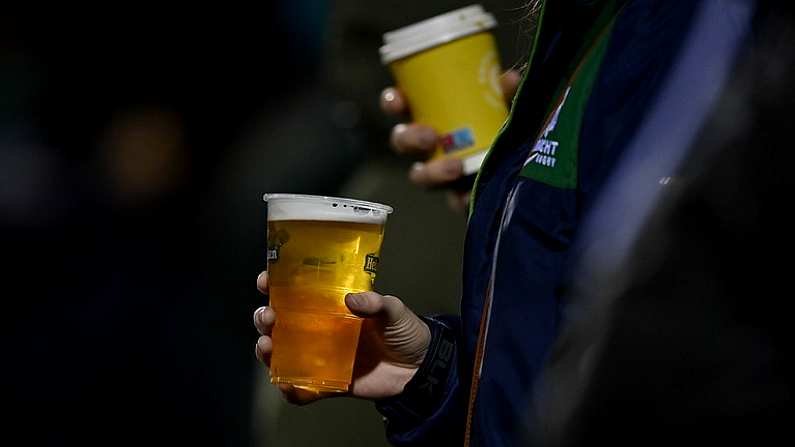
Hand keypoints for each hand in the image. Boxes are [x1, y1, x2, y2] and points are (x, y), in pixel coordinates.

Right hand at [254, 271, 430, 404]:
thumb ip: (376, 303)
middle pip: (281, 322)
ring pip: (283, 353)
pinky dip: (290, 389)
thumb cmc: (406, 332)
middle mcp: (321, 330)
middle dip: (265, 317)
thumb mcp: (394, 310)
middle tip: (268, 316)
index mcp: (333, 307)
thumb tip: (351, 299)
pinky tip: (285, 383)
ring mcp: (322, 357)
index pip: (298, 293)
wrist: (420, 368)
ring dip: (267, 350)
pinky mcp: (328, 383)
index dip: (276, 285)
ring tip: (266, 346)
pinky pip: (303, 389)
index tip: (266, 280)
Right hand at [380, 69, 520, 211]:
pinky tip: (469, 196)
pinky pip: (454, 201)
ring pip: (420, 176)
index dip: (392, 102)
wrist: (524, 155)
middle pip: (402, 142)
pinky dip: (461, 199)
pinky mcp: (458, 195)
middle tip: (430, 136)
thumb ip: (503, 92)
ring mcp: (440, 170)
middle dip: (410, 139)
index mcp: (427, 112)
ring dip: (432, 172)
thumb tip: (509, 80)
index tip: (399, 101)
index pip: (398, 105)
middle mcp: (427, 143)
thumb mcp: (502, 100)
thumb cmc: (501, 119)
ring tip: (455, 167)